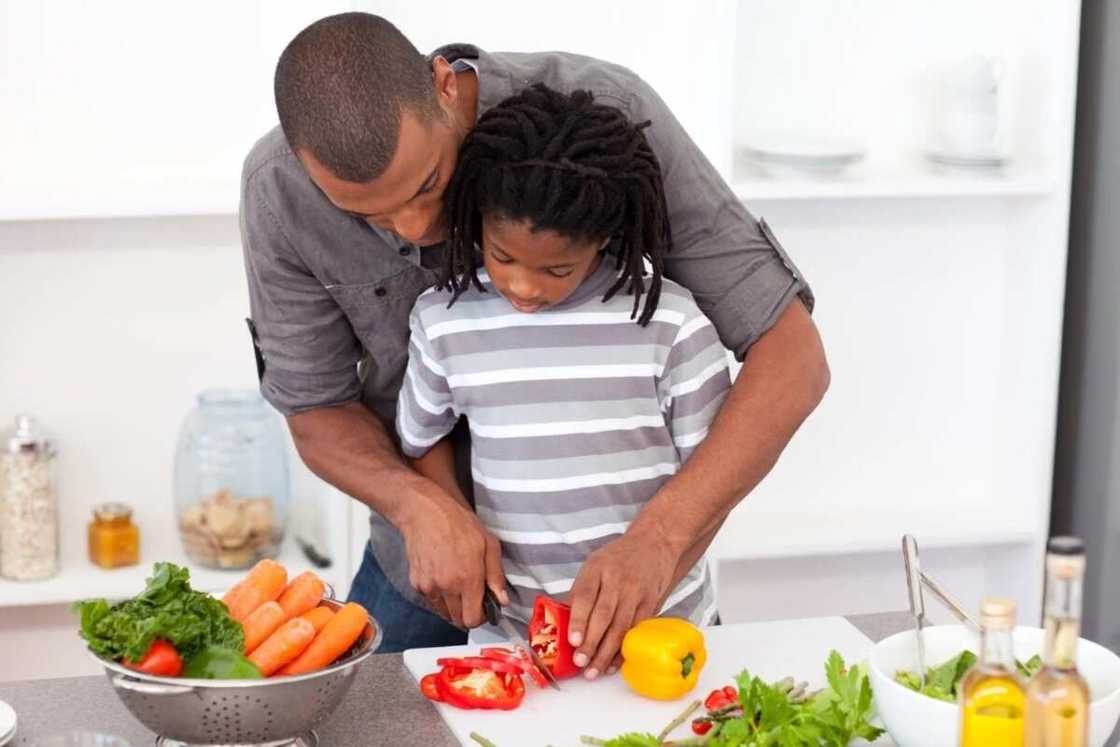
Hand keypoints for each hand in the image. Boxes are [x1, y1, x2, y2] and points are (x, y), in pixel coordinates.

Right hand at [399, 483, 507, 628]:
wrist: (424, 513)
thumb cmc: (458, 524)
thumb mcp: (488, 543)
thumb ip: (496, 575)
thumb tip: (502, 600)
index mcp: (467, 579)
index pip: (473, 620)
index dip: (482, 616)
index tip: (485, 606)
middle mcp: (446, 588)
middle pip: (458, 621)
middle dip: (468, 613)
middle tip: (474, 596)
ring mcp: (429, 587)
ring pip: (444, 613)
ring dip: (454, 606)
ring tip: (458, 584)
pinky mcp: (416, 584)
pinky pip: (432, 602)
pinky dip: (440, 597)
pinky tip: (444, 577)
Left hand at [566, 530, 676, 679]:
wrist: (655, 544)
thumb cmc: (618, 558)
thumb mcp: (594, 564)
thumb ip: (578, 591)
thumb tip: (558, 620)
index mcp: (597, 568)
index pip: (585, 595)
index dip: (578, 619)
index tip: (572, 640)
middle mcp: (617, 580)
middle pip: (603, 615)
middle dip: (591, 642)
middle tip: (580, 661)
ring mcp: (635, 593)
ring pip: (620, 627)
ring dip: (606, 653)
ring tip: (593, 671)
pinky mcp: (650, 604)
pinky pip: (635, 631)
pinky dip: (624, 650)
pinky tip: (613, 664)